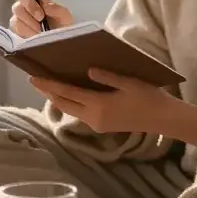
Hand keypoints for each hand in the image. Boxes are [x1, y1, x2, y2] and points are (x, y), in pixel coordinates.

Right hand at [10, 0, 73, 38]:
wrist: (62, 41)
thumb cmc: (62, 25)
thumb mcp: (64, 16)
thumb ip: (56, 8)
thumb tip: (45, 6)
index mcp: (34, 0)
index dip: (29, 4)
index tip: (41, 16)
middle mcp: (23, 10)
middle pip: (16, 8)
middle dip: (29, 18)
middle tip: (41, 28)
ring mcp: (19, 22)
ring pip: (15, 22)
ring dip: (29, 30)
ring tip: (40, 35)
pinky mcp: (17, 34)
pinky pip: (16, 34)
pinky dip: (26, 37)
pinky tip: (35, 40)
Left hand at [29, 67, 169, 133]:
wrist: (163, 119)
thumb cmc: (148, 97)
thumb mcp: (129, 82)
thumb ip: (107, 77)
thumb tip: (88, 70)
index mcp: (98, 105)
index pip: (67, 94)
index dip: (49, 85)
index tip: (33, 78)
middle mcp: (93, 117)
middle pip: (64, 104)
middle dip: (48, 92)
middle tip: (35, 80)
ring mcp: (97, 124)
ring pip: (71, 110)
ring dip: (58, 99)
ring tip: (48, 86)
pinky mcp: (102, 126)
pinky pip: (80, 114)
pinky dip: (70, 103)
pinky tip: (69, 95)